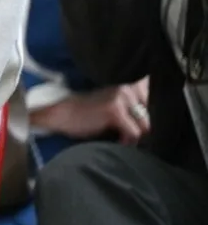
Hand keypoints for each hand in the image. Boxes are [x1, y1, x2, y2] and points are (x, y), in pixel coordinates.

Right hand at [32, 78, 149, 143]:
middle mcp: (130, 86)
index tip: (140, 125)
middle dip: (145, 128)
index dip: (153, 117)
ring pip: (147, 125)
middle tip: (130, 133)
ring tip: (122, 136)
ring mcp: (122, 97)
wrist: (63, 115)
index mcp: (132, 83)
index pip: (158, 101)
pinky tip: (117, 139)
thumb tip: (161, 126)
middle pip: (155, 116)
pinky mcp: (115, 110)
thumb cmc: (91, 114)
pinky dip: (127, 141)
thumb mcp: (117, 106)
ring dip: (137, 136)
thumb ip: (139, 109)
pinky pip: (134, 132)